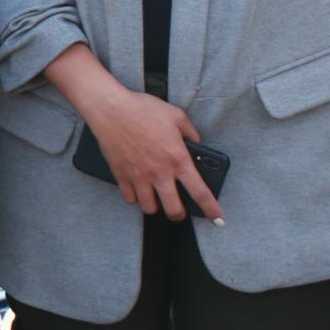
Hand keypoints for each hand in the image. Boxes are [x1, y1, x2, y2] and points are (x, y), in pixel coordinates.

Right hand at [82, 86, 225, 224]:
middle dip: (179, 214)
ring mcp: (139, 176)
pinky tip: (137, 189)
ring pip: (149, 208)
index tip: (218, 220)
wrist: (110, 109)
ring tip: (155, 198)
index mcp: (178, 159)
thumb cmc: (142, 109)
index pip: (200, 192)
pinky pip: (129, 198)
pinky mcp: (121, 175)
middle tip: (178, 209)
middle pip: (174, 209)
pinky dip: (134, 197)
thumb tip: (196, 143)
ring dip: (155, 206)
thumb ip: (190, 132)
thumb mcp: (176, 115)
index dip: (211, 210)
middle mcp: (160, 173)